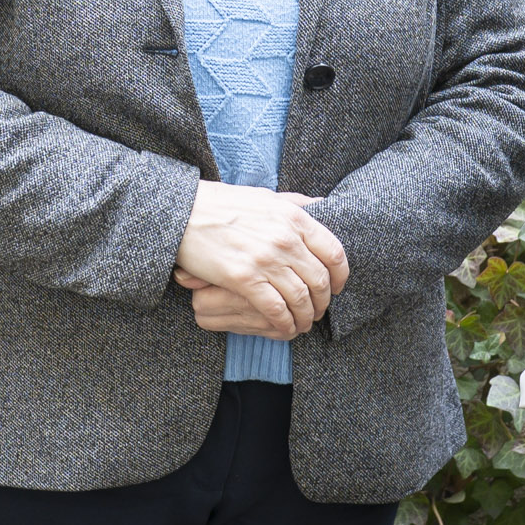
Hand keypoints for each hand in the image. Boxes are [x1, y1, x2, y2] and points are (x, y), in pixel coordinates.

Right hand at [173, 184, 347, 340]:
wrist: (184, 212)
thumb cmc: (224, 204)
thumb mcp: (267, 196)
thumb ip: (296, 204)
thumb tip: (323, 206)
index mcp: (294, 217)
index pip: (334, 253)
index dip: (340, 276)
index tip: (337, 287)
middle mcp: (285, 239)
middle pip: (320, 280)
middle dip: (323, 302)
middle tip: (319, 311)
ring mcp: (266, 260)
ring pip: (301, 299)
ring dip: (305, 317)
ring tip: (303, 323)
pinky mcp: (244, 278)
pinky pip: (276, 309)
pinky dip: (284, 323)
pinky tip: (284, 328)